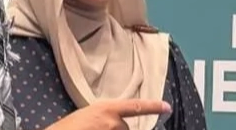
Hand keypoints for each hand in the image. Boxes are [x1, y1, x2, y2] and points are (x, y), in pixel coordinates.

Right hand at [45, 99, 171, 129]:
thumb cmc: (68, 127)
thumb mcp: (87, 116)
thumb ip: (103, 117)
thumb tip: (114, 124)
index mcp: (106, 108)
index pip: (135, 107)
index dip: (152, 107)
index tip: (167, 107)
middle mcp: (113, 121)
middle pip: (125, 128)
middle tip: (96, 129)